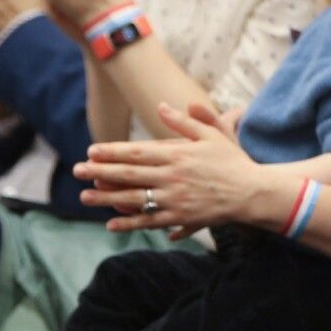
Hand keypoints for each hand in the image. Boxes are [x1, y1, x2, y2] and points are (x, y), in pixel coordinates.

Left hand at [74, 102, 259, 237]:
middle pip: (129, 174)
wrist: (253, 192)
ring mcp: (176, 199)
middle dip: (100, 173)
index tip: (91, 151)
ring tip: (84, 196)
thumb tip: (161, 106)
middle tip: (76, 171)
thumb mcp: (212, 134)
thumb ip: (185, 121)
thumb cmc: (232, 160)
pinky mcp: (181, 217)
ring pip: (135, 199)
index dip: (112, 152)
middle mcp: (173, 177)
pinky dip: (130, 223)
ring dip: (107, 198)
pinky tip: (110, 224)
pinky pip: (151, 221)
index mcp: (177, 155)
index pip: (137, 153)